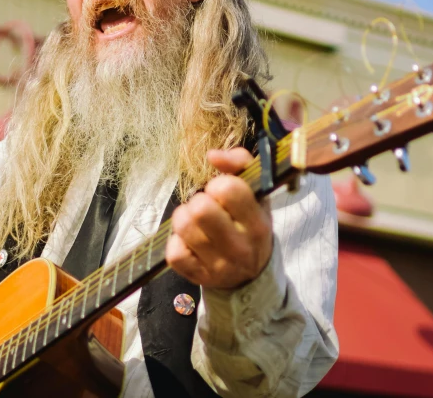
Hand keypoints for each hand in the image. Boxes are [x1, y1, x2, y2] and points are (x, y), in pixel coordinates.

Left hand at [166, 147, 272, 289]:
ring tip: (194, 220)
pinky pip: (174, 253)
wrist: (251, 275)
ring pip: (184, 227)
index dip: (219, 184)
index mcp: (258, 224)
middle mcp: (240, 248)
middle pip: (201, 210)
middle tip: (205, 206)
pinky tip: (187, 240)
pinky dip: (176, 241)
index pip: (230, 190)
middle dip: (198, 201)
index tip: (221, 192)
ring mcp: (219, 266)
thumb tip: (212, 155)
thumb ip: (239, 164)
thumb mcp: (256, 194)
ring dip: (183, 217)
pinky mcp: (198, 277)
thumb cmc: (249, 224)